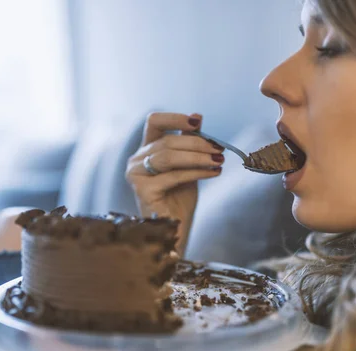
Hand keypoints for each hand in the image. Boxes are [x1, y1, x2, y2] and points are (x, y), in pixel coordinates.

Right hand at [126, 112, 224, 254]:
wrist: (175, 229)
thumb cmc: (180, 197)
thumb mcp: (187, 165)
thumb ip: (189, 143)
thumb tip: (198, 116)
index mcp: (145, 149)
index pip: (154, 122)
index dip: (175, 118)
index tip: (197, 122)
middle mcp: (136, 160)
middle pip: (167, 141)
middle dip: (197, 144)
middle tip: (219, 149)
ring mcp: (136, 175)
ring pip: (169, 156)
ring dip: (198, 157)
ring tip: (218, 160)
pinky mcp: (143, 190)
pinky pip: (173, 176)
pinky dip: (196, 172)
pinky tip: (213, 172)